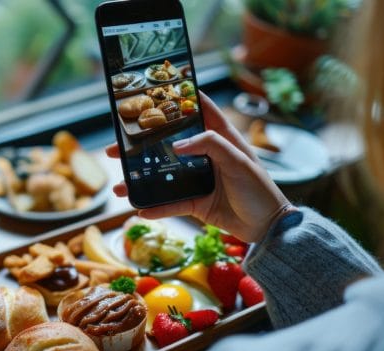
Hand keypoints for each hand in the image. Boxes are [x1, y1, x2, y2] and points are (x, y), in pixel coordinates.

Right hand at [106, 92, 290, 242]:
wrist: (267, 228)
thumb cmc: (260, 190)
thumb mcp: (239, 162)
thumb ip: (211, 146)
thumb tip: (178, 145)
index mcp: (221, 138)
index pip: (200, 110)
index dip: (181, 98)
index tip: (156, 91)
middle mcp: (206, 156)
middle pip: (169, 145)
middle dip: (142, 146)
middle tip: (116, 147)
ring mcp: (199, 180)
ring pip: (164, 176)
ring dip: (141, 181)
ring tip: (119, 186)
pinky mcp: (196, 203)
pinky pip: (171, 204)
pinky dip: (156, 208)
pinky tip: (139, 209)